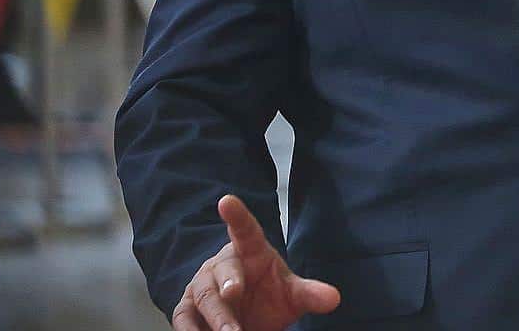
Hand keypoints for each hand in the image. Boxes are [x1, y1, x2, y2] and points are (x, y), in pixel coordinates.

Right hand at [173, 194, 339, 330]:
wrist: (248, 318)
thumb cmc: (268, 296)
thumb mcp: (291, 295)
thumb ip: (309, 294)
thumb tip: (334, 298)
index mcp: (250, 251)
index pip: (245, 231)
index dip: (237, 216)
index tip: (227, 200)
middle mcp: (222, 265)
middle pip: (223, 270)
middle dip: (228, 282)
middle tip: (234, 293)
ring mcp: (202, 286)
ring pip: (204, 297)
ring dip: (216, 316)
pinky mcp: (187, 310)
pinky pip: (184, 319)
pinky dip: (191, 330)